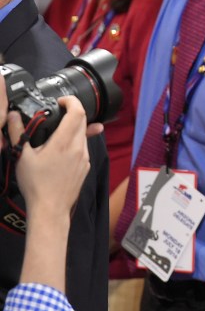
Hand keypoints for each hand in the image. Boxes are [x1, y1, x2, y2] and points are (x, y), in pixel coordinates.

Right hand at [9, 96, 101, 218]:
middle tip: (57, 114)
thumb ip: (18, 133)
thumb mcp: (22, 157)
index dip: (71, 101)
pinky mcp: (86, 166)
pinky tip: (61, 150)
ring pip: (84, 134)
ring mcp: (85, 157)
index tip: (61, 101)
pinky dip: (75, 142)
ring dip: (74, 128)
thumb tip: (12, 116)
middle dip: (72, 112)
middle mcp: (79, 147)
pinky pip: (84, 147)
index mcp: (64, 142)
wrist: (50, 209)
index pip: (78, 112)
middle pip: (83, 120)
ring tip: (56, 134)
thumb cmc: (36, 185)